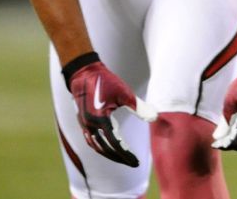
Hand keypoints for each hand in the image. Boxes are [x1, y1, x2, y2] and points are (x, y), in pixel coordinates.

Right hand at [63, 52, 157, 166]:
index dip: (126, 154)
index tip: (136, 162)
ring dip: (109, 154)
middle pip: (105, 149)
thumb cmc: (105, 81)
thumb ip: (138, 107)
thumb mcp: (124, 93)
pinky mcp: (83, 122)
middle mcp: (90, 125)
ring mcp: (84, 124)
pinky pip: (91, 140)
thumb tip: (154, 118)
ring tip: (122, 159)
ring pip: (96, 147)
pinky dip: (101, 147)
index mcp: (100, 120)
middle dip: (119, 158)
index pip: (115, 143)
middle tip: (133, 164)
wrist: (83, 72)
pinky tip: (109, 148)